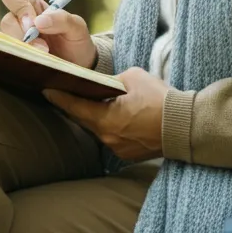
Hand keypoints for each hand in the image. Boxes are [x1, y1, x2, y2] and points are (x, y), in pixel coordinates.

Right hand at [0, 0, 95, 68]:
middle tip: (44, 46)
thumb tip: (39, 21)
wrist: (80, 64)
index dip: (21, 9)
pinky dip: (23, 58)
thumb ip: (62, 19)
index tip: (35, 24)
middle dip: (23, 34)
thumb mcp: (77, 26)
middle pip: (7, 21)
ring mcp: (17, 38)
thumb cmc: (76, 40)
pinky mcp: (18, 54)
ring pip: (7, 40)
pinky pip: (11, 54)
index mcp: (32, 5)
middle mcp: (20, 20)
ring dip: (25, 48)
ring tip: (45, 54)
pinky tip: (37, 61)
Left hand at [43, 66, 169, 160]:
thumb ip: (113, 81)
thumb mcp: (133, 78)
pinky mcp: (127, 154)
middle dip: (73, 107)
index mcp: (105, 119)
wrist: (186, 126)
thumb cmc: (160, 99)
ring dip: (91, 117)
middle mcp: (107, 137)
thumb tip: (105, 86)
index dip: (58, 97)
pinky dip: (106, 126)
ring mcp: (117, 148)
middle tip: (61, 93)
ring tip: (86, 103)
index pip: (74, 107)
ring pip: (96, 130)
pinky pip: (110, 137)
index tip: (45, 90)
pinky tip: (109, 116)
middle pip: (82, 120)